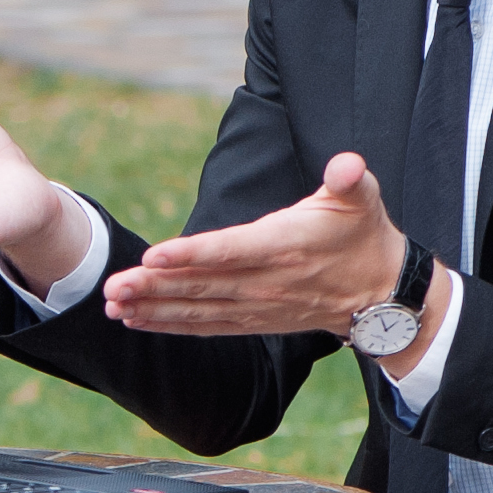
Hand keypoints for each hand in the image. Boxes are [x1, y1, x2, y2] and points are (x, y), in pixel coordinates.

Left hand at [101, 152, 416, 340]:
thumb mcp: (364, 199)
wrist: (381, 293)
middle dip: (154, 286)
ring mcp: (257, 305)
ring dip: (153, 308)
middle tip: (112, 285)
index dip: (191, 254)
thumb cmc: (363, 234)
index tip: (153, 255)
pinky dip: (170, 324)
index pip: (230, 251)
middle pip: (202, 285)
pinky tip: (136, 320)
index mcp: (284, 245)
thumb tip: (347, 165)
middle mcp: (266, 281)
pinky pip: (206, 326)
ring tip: (113, 304)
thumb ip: (350, 179)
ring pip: (197, 309)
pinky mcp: (253, 320)